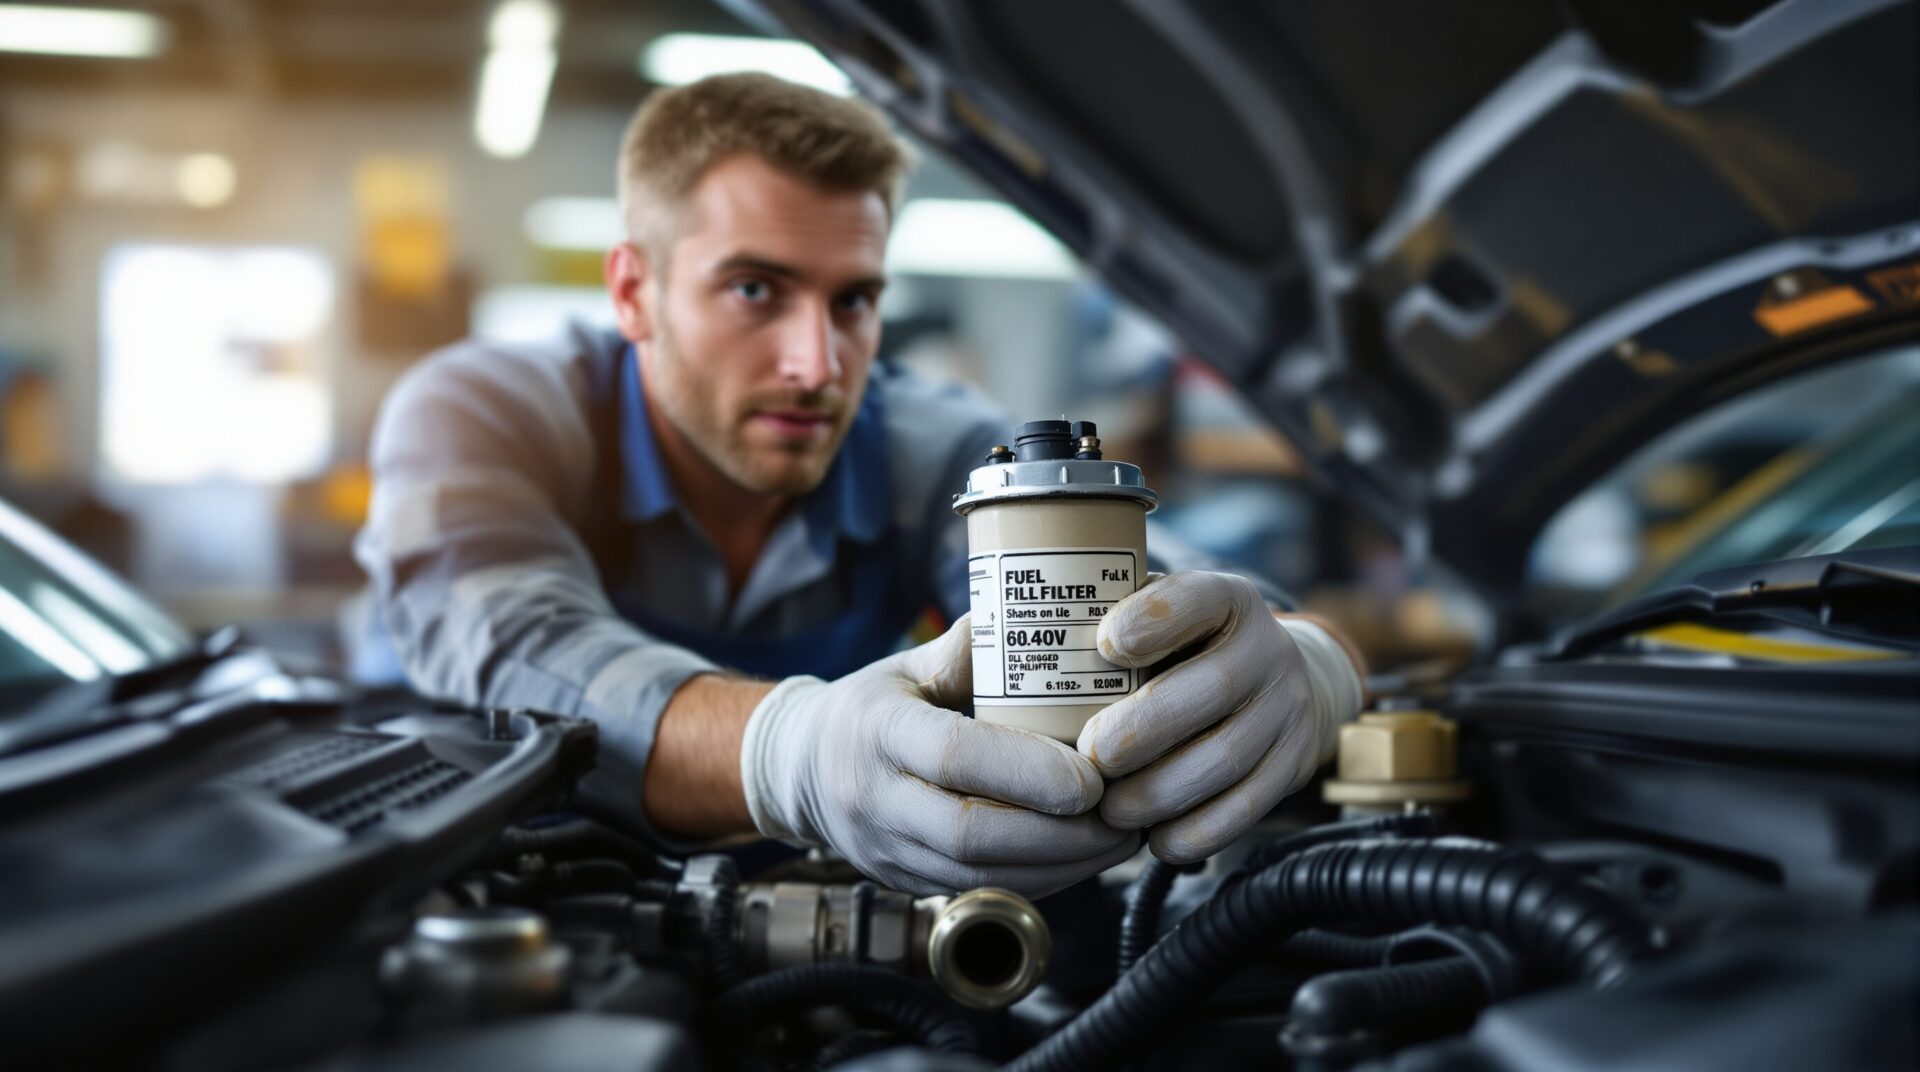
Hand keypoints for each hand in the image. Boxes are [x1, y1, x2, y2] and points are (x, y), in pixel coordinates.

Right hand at [740, 616, 1138, 896]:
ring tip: (1119, 842)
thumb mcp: (909, 664)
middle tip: (1123, 817)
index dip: (1027, 772)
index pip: (953, 756)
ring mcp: (885, 849)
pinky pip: (978, 892)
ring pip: (979, 876)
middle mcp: (874, 798)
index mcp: (878, 730)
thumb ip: (970, 649)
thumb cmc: (872, 706)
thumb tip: (1042, 617)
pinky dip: (1039, 881)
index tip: (1093, 778)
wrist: (801, 767)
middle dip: (1059, 835)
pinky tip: (1083, 860)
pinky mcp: (902, 882)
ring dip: (1060, 867)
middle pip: (970, 833)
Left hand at [1080, 572, 1363, 863]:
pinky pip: (1247, 808)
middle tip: (1092, 757)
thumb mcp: (1162, 620)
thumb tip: (1027, 650)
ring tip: (1112, 808)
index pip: (1197, 598)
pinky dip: (1195, 831)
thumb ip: (1114, 622)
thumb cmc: (1187, 652)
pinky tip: (1155, 836)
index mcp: (1229, 600)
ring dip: (1160, 791)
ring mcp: (1289, 709)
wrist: (1276, 687)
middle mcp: (1269, 649)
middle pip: (1212, 689)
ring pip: (1227, 758)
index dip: (1150, 621)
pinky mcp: (1294, 765)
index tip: (1104, 646)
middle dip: (1143, 730)